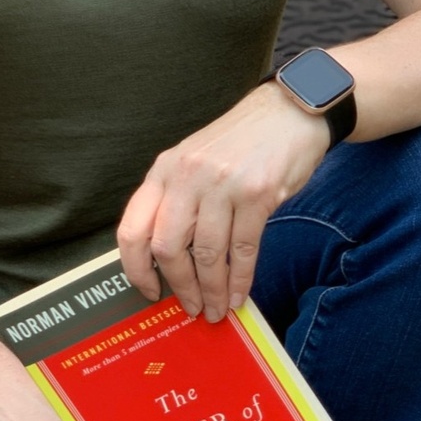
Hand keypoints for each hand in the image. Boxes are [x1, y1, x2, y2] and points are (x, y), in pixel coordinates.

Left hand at [116, 81, 329, 321]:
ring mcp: (222, 184)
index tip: (148, 292)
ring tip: (217, 309)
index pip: (133, 228)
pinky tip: (239, 295)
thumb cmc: (238, 143)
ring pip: (206, 254)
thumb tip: (166, 260)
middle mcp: (187, 176)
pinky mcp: (257, 193)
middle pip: (167, 247)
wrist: (287, 112)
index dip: (136, 269)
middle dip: (179, 286)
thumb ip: (176, 200)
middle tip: (191, 307)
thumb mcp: (193, 161)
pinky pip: (243, 249)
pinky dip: (240, 280)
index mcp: (164, 170)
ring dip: (212, 290)